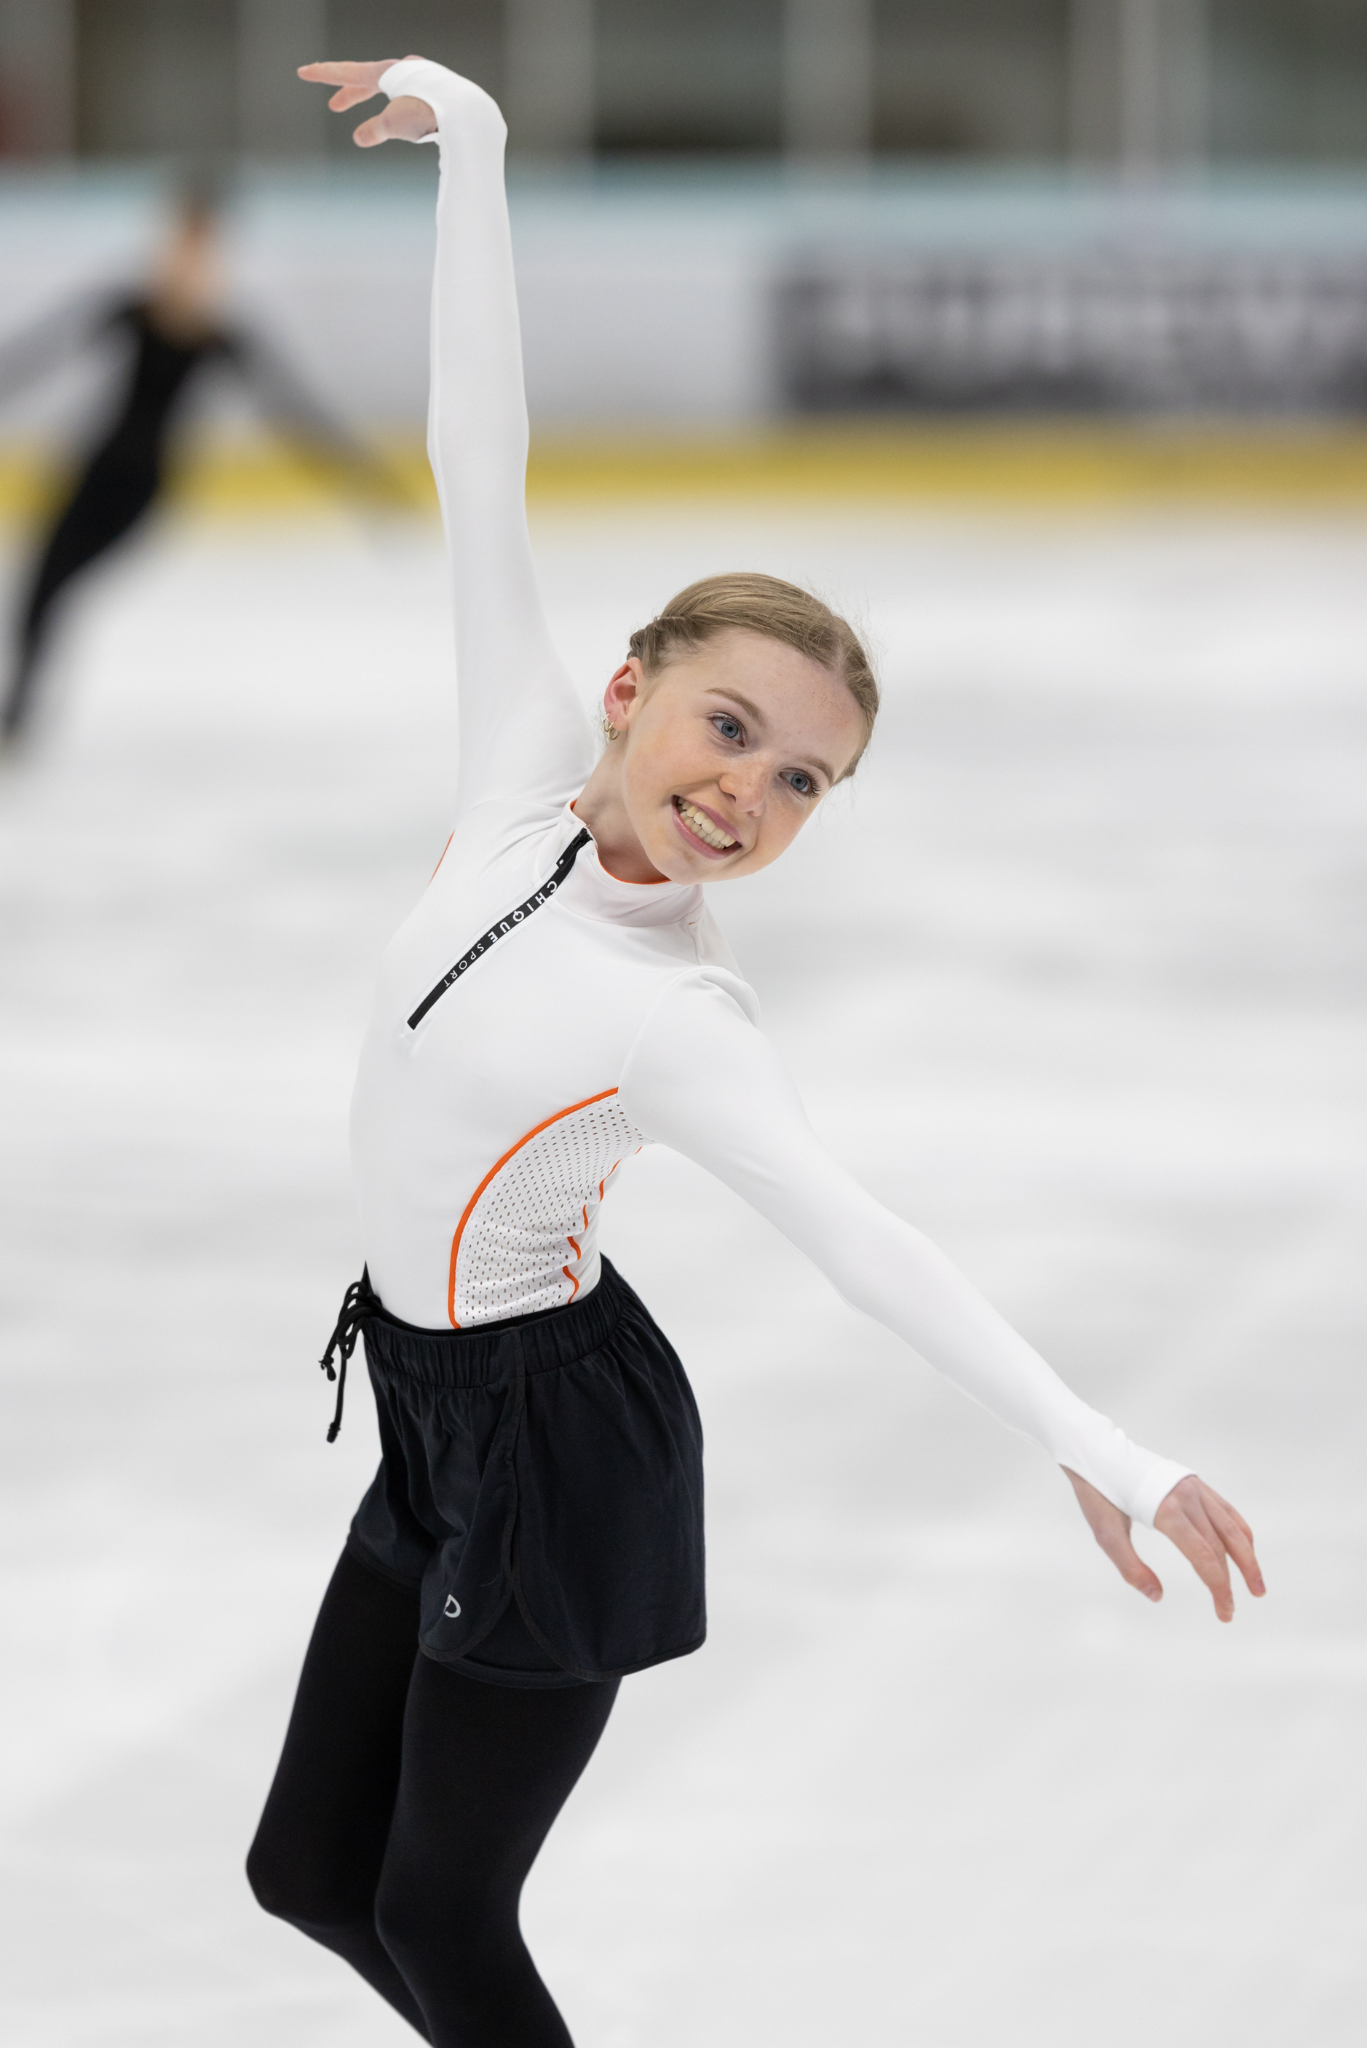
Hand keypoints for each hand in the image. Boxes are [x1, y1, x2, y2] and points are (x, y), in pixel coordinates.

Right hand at [297, 60, 435, 146]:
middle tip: (335, 106)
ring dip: (380, 103)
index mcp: (387, 72)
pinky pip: (413, 98)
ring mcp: (423, 76)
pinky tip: (411, 123)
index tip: (304, 72)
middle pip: (370, 80)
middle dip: (351, 93)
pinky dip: (402, 108)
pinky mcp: (439, 89)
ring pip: (393, 88)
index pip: (349, 71)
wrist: (468, 113)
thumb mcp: (395, 124)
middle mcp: (405, 68)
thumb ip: (374, 130)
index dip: (325, 74)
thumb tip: (359, 137)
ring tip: (379, 123)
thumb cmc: (429, 115)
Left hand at [1063, 1467, 1264, 1622]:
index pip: (1205, 1556)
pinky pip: (1226, 1511)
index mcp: (1167, 1510)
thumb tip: (1158, 1597)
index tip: (1224, 1612)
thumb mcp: (1105, 1534)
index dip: (1218, 1587)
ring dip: (1248, 1558)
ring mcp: (1194, 1487)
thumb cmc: (1098, 1494)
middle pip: (1221, 1546)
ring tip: (1257, 1585)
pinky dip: (1240, 1533)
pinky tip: (1244, 1550)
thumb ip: (1131, 1567)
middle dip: (1230, 1581)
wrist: (1097, 1452)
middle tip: (1231, 1610)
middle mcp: (1187, 1497)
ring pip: (1232, 1527)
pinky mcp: (1195, 1483)